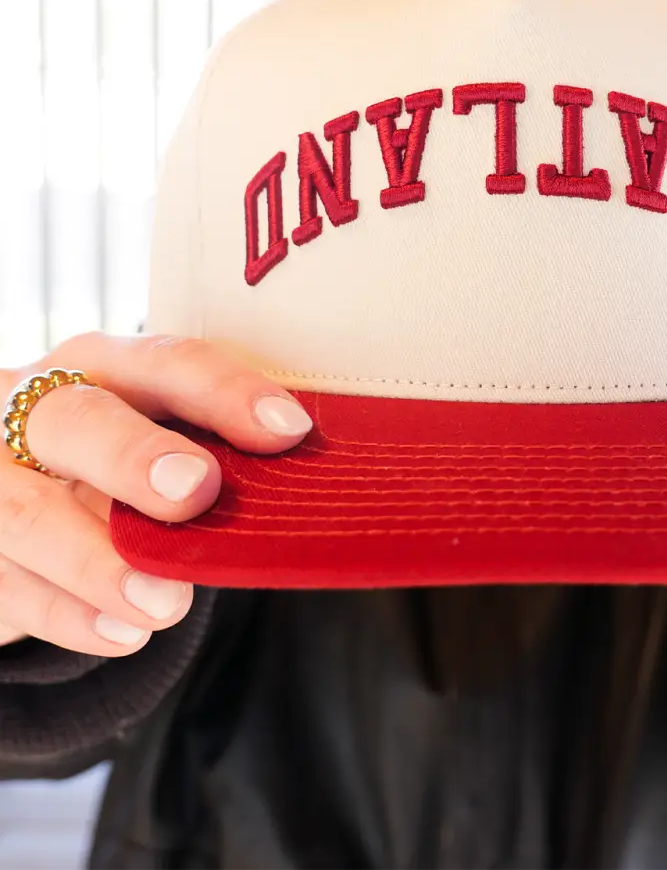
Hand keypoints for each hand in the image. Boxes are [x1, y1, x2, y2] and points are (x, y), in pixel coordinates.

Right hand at [0, 333, 313, 655]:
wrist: (22, 506)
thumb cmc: (119, 464)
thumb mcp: (159, 438)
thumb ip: (213, 451)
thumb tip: (305, 492)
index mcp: (104, 368)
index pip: (164, 364)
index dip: (224, 392)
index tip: (288, 431)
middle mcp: (35, 408)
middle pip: (75, 421)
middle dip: (134, 456)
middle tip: (196, 493)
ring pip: (25, 512)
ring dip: (96, 561)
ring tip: (167, 605)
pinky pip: (3, 582)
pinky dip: (65, 613)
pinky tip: (124, 634)